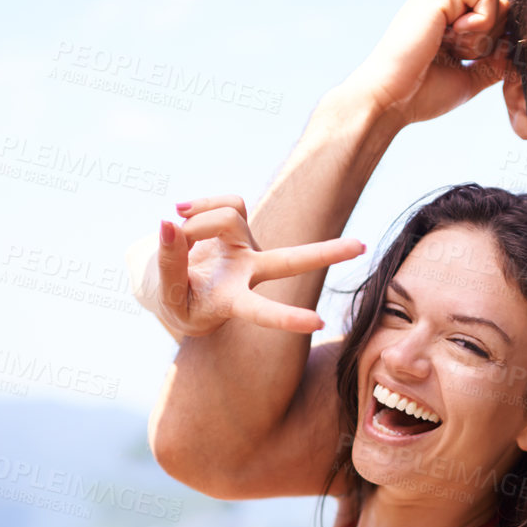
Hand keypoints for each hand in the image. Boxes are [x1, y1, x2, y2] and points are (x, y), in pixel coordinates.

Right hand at [126, 196, 364, 339]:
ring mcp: (248, 249)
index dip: (287, 318)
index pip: (262, 312)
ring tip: (173, 228)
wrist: (171, 286)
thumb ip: (166, 261)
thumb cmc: (173, 301)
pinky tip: (179, 211)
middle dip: (326, 253)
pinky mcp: (239, 226)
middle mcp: (249, 275)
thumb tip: (168, 222)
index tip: (318, 324)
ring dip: (196, 220)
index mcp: (232, 302)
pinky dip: (200, 203)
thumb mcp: (164, 292)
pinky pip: (225, 202)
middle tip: (363, 246)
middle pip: (291, 261)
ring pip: (229, 216)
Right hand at [340, 0, 508, 126]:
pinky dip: (480, 24)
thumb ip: (495, 61)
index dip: (496, 43)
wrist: (391, 100)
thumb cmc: (422, 94)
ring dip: (483, 35)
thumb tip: (518, 45)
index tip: (465, 61)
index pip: (499, 16)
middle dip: (490, 40)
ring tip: (448, 47)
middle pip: (503, 6)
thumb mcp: (470, 77)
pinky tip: (449, 37)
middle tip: (454, 54)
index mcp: (449, 14)